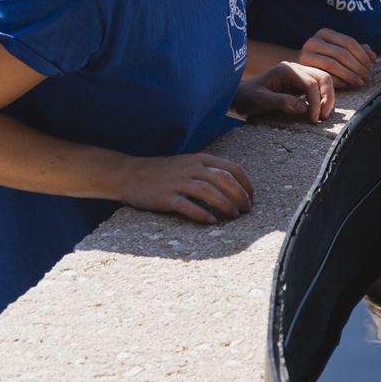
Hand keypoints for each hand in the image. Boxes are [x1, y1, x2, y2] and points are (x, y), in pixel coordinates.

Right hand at [115, 152, 253, 224]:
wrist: (128, 174)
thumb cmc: (161, 172)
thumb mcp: (187, 163)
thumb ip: (207, 170)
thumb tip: (233, 186)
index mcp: (199, 159)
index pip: (232, 167)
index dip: (246, 183)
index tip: (252, 196)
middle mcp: (190, 168)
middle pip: (224, 179)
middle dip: (240, 195)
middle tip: (247, 209)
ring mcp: (177, 182)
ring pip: (208, 191)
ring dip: (225, 204)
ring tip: (234, 215)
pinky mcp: (165, 197)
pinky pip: (186, 206)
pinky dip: (201, 214)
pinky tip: (211, 222)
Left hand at [236, 61, 336, 123]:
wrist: (238, 99)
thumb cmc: (246, 99)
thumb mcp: (260, 101)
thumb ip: (281, 102)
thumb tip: (304, 108)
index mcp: (286, 70)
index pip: (310, 82)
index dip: (315, 101)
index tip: (313, 118)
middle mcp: (295, 70)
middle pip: (322, 77)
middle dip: (327, 96)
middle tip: (323, 116)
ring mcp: (298, 77)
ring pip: (323, 82)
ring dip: (327, 98)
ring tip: (322, 115)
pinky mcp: (299, 86)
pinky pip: (317, 90)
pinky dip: (322, 99)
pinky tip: (319, 112)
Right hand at [297, 27, 375, 88]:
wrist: (296, 65)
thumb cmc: (322, 57)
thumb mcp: (338, 50)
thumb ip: (356, 50)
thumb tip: (373, 55)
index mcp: (325, 33)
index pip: (348, 42)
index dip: (362, 55)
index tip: (370, 67)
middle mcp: (314, 41)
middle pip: (341, 53)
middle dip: (357, 67)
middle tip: (367, 78)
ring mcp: (305, 54)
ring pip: (332, 64)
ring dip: (348, 75)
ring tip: (359, 82)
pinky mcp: (301, 68)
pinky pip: (321, 75)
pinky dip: (336, 80)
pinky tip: (345, 84)